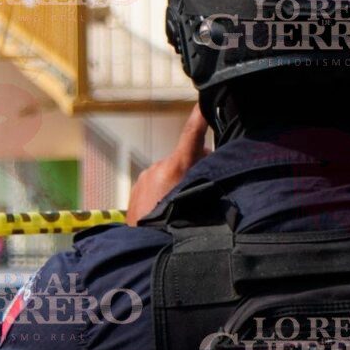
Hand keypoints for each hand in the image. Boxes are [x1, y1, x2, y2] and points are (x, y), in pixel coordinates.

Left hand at [125, 105, 210, 221]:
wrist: (142, 248)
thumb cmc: (174, 227)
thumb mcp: (197, 204)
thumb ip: (206, 180)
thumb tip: (211, 167)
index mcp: (176, 167)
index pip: (192, 134)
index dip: (200, 117)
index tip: (205, 101)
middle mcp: (160, 167)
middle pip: (188, 160)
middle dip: (197, 169)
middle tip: (201, 193)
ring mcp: (146, 176)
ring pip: (172, 173)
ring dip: (179, 184)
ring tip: (179, 210)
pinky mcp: (138, 186)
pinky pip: (158, 183)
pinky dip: (164, 192)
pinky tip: (166, 212)